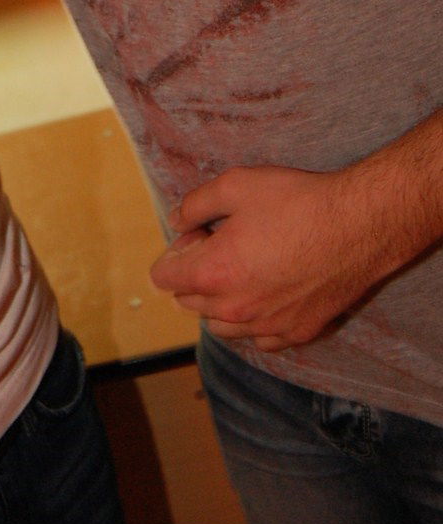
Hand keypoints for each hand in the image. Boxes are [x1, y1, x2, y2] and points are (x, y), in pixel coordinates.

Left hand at [149, 163, 392, 351]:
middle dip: (194, 273)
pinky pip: (259, 338)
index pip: (163, 278)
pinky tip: (269, 292)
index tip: (200, 233)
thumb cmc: (297, 202)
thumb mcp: (236, 185)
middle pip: (188, 302)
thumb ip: (195, 204)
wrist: (359, 225)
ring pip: (220, 325)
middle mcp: (236, 308)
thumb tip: (176, 221)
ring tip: (243, 269)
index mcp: (214, 273)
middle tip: (222, 243)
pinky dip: (254, 321)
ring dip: (219, 301)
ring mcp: (268, 326)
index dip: (175, 251)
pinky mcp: (298, 333)